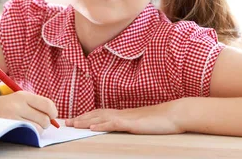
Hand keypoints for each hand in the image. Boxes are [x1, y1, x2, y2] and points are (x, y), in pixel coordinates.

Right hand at [0, 91, 57, 132]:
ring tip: (31, 126)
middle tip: (40, 123)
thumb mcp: (19, 98)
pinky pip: (28, 134)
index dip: (53, 112)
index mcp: (23, 96)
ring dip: (38, 130)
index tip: (52, 115)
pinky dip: (30, 133)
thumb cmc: (6, 105)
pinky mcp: (9, 127)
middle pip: (44, 119)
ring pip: (38, 129)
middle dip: (46, 123)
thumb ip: (36, 104)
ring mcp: (12, 117)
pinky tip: (25, 129)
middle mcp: (18, 105)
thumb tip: (54, 115)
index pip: (47, 104)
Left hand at [65, 101, 183, 133]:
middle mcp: (121, 113)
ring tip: (73, 124)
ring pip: (101, 118)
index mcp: (123, 114)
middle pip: (96, 114)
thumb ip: (129, 124)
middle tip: (67, 122)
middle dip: (81, 118)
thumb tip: (121, 127)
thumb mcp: (141, 123)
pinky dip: (102, 125)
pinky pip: (114, 123)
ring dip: (86, 121)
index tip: (74, 120)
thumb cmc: (160, 120)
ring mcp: (126, 117)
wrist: (174, 114)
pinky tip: (93, 127)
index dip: (86, 116)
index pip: (100, 114)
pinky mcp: (132, 123)